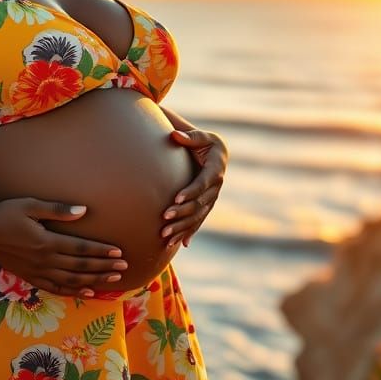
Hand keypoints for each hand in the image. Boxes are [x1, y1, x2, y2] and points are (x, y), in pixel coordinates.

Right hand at [0, 196, 127, 297]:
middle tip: (125, 268)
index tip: (119, 253)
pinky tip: (87, 292)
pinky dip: (73, 291)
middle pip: (81, 266)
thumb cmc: (5, 213)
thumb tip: (83, 211)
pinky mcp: (30, 277)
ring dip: (94, 280)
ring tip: (113, 280)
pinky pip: (56, 288)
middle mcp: (45, 260)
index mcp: (47, 242)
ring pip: (72, 279)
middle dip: (104, 267)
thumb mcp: (30, 206)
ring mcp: (37, 271)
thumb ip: (57, 210)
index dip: (102, 251)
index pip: (81, 249)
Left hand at [162, 129, 228, 247]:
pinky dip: (189, 232)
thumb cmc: (204, 142)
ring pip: (198, 216)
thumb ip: (189, 137)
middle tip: (164, 219)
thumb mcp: (201, 136)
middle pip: (199, 203)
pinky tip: (181, 244)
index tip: (176, 199)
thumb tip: (174, 135)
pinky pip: (198, 221)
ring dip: (183, 227)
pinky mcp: (206, 206)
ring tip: (166, 237)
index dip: (190, 191)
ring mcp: (212, 198)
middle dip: (182, 212)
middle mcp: (216, 187)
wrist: (215, 153)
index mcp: (215, 169)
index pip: (203, 182)